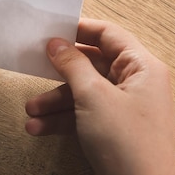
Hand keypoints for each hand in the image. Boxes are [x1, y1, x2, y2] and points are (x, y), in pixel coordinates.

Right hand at [25, 18, 174, 174]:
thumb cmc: (129, 145)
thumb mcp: (93, 96)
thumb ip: (73, 64)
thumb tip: (57, 43)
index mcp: (142, 67)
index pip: (109, 34)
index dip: (80, 29)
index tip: (53, 30)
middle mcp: (136, 84)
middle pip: (92, 65)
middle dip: (60, 73)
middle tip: (35, 68)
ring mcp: (124, 109)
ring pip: (83, 93)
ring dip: (55, 101)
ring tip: (32, 111)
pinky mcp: (113, 130)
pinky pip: (83, 115)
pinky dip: (62, 120)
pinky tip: (40, 127)